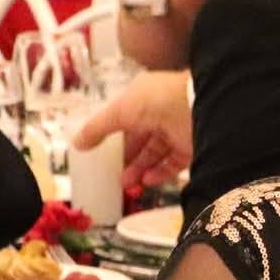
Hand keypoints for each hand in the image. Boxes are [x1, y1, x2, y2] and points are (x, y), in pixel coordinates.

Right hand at [74, 69, 193, 190]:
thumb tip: (78, 143)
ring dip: (140, 168)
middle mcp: (162, 112)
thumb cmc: (157, 100)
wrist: (201, 107)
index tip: (101, 152)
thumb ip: (98, 127)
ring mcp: (179, 129)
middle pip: (141, 138)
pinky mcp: (193, 146)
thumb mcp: (120, 110)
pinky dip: (160, 172)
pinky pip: (174, 162)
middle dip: (127, 157)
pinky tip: (146, 180)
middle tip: (112, 174)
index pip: (127, 117)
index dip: (114, 135)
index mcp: (145, 96)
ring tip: (126, 183)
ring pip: (156, 153)